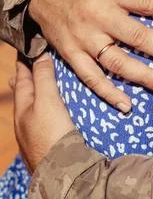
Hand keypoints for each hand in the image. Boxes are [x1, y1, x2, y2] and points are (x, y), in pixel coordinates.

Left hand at [11, 54, 75, 173]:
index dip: (24, 64)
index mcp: (22, 108)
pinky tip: (48, 115)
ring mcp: (33, 135)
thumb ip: (43, 78)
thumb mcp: (47, 100)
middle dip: (24, 81)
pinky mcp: (45, 144)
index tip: (25, 51)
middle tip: (22, 70)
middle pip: (23, 95)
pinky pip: (41, 121)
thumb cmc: (52, 133)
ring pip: (31, 109)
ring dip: (34, 96)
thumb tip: (40, 57)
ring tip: (34, 89)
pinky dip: (43, 111)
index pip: (21, 80)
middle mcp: (24, 122)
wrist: (61, 171)